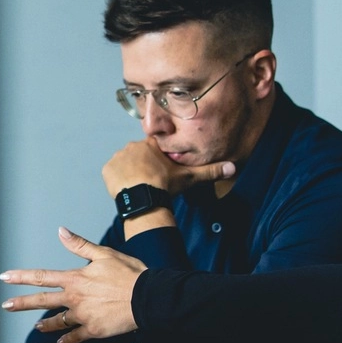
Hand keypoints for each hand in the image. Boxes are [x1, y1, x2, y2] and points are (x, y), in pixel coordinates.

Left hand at [0, 227, 144, 342]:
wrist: (148, 298)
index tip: (5, 277)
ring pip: (58, 322)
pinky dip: (68, 339)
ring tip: (37, 326)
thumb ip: (80, 245)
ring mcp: (83, 317)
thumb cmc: (129, 273)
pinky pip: (76, 337)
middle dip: (22, 303)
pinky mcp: (94, 331)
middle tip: (6, 306)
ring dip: (46, 324)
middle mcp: (75, 299)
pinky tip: (62, 342)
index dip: (21, 277)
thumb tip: (61, 231)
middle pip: (42, 301)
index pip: (42, 276)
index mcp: (75, 279)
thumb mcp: (104, 254)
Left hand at [101, 140, 235, 198]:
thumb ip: (210, 171)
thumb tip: (233, 167)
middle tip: (150, 183)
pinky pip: (112, 173)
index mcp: (151, 144)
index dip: (157, 163)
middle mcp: (133, 146)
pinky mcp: (108, 169)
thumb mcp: (189, 177)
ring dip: (130, 174)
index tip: (160, 174)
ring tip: (139, 188)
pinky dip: (118, 181)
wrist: (144, 198)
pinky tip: (128, 189)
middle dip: (143, 168)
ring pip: (125, 164)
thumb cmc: (166, 186)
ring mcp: (118, 157)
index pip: (154, 150)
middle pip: (138, 157)